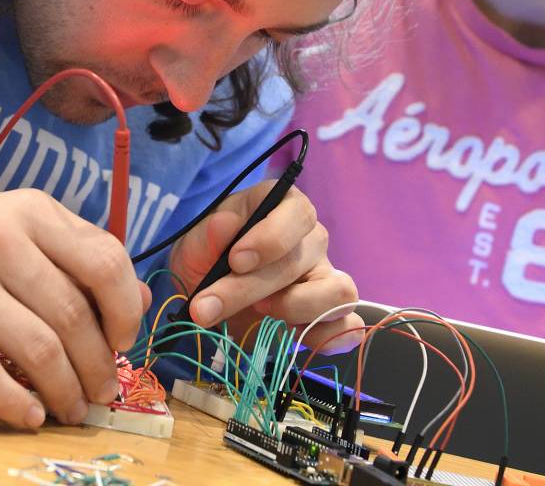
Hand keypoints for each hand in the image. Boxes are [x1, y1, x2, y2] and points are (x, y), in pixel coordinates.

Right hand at [0, 189, 150, 428]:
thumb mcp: (17, 231)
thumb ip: (76, 256)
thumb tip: (140, 299)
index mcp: (28, 211)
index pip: (104, 261)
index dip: (125, 311)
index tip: (124, 342)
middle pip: (73, 314)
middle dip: (98, 364)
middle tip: (102, 392)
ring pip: (37, 348)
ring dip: (65, 390)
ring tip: (72, 408)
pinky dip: (16, 403)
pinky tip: (31, 416)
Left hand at [169, 181, 362, 351]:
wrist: (205, 296)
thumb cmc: (206, 257)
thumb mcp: (196, 242)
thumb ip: (208, 234)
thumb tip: (225, 225)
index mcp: (283, 208)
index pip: (299, 213)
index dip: (272, 237)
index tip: (236, 261)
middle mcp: (310, 240)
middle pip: (302, 260)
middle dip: (252, 288)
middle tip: (209, 307)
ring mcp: (325, 278)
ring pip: (339, 291)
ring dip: (298, 308)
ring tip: (261, 314)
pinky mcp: (328, 316)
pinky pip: (349, 325)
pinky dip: (327, 337)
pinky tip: (290, 336)